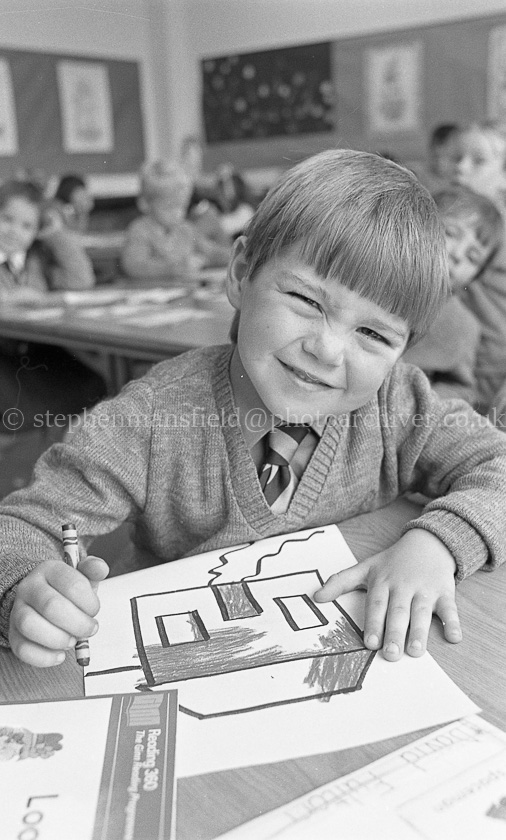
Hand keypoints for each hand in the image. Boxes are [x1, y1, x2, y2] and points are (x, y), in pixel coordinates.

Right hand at [9, 555, 108, 666]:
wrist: (40, 599)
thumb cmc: (65, 591)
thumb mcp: (81, 576)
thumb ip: (93, 570)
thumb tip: (100, 568)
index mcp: (50, 570)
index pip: (72, 585)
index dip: (90, 603)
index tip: (94, 611)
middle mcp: (30, 587)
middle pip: (51, 606)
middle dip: (78, 624)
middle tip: (89, 629)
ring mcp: (18, 610)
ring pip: (31, 626)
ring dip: (59, 639)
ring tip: (72, 640)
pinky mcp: (13, 633)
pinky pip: (22, 649)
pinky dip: (45, 657)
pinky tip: (59, 654)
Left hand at [314, 530, 461, 661]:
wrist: (428, 543)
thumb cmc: (393, 561)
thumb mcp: (366, 567)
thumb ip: (341, 582)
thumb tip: (316, 597)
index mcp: (383, 582)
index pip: (376, 604)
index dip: (373, 623)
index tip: (370, 643)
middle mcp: (404, 586)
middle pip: (398, 611)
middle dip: (394, 632)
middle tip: (390, 654)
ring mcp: (425, 589)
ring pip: (422, 612)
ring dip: (420, 631)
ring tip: (416, 651)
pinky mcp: (445, 592)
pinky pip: (450, 608)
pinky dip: (454, 623)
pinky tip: (455, 638)